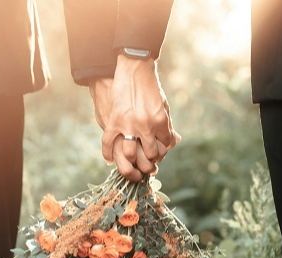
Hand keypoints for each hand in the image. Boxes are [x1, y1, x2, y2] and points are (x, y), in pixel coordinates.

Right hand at [89, 55, 179, 180]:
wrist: (134, 69)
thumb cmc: (150, 87)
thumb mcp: (163, 105)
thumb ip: (167, 125)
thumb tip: (174, 142)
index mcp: (160, 121)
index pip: (164, 146)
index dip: (162, 153)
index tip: (159, 156)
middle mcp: (145, 125)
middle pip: (149, 155)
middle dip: (150, 162)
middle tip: (148, 166)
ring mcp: (128, 124)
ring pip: (130, 154)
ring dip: (132, 162)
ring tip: (132, 164)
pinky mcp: (113, 121)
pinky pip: (108, 143)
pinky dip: (107, 154)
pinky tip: (109, 161)